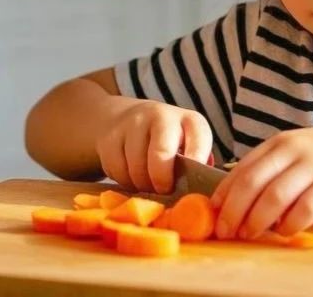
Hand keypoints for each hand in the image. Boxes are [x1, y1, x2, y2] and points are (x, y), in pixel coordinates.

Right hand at [96, 100, 212, 193]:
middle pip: (161, 155)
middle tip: (163, 191)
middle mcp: (161, 116)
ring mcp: (133, 124)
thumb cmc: (168, 141)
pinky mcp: (111, 137)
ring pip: (137, 168)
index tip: (190, 185)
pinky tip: (132, 176)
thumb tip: (201, 196)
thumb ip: (195, 165)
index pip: (198, 141)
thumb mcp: (187, 145)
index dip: (195, 165)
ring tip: (148, 184)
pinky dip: (125, 181)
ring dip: (142, 185)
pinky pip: (118, 171)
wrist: (126, 117)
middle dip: (162, 181)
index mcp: (189, 121)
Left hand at [210, 124, 312, 239]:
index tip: (213, 214)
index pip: (242, 169)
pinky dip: (291, 223)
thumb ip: (270, 170)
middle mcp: (293, 150)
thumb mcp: (296, 152)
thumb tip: (236, 201)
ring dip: (258, 219)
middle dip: (234, 210)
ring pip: (276, 196)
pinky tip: (285, 232)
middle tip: (226, 231)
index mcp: (279, 144)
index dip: (225, 194)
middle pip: (253, 183)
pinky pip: (307, 207)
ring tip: (249, 234)